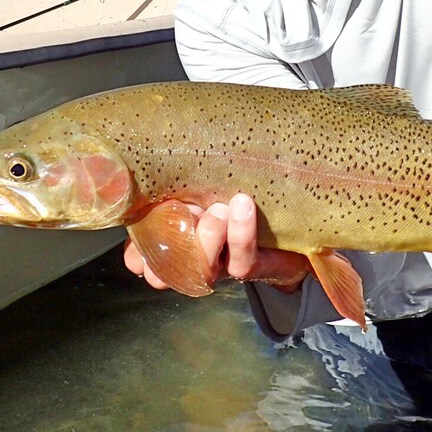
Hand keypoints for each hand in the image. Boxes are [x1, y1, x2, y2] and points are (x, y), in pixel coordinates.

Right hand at [123, 192, 309, 291]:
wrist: (295, 220)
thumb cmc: (241, 192)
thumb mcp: (205, 182)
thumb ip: (180, 179)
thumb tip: (150, 162)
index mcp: (177, 232)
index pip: (143, 250)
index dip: (137, 249)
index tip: (139, 230)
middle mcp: (195, 253)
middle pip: (166, 269)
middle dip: (165, 253)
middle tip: (179, 219)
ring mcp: (222, 263)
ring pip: (202, 266)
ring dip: (206, 238)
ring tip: (219, 209)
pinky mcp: (253, 266)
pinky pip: (241, 258)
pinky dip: (240, 232)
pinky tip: (243, 205)